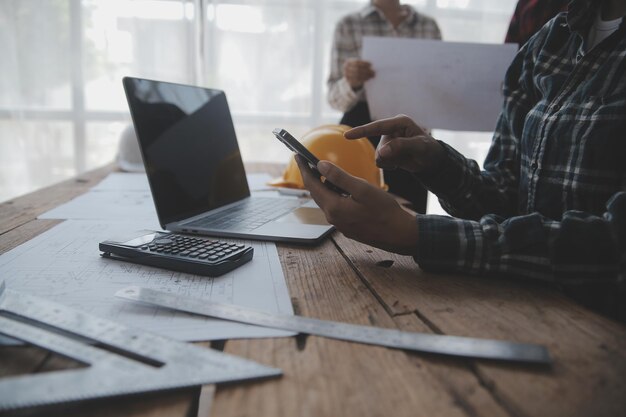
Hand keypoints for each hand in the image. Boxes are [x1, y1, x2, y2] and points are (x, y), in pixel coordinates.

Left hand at [295, 155, 417, 254]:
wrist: (399, 235)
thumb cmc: (384, 211)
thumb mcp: (362, 189)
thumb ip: (339, 177)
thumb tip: (320, 166)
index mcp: (334, 208)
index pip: (312, 185)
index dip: (304, 169)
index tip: (298, 156)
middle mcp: (333, 218)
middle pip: (316, 194)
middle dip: (312, 177)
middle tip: (309, 161)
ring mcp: (340, 224)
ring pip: (326, 201)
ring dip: (324, 186)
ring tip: (327, 173)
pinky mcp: (348, 227)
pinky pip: (335, 208)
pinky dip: (334, 196)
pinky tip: (342, 190)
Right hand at [343, 58, 374, 89]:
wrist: (350, 75)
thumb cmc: (357, 67)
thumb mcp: (358, 64)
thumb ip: (363, 63)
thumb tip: (372, 65)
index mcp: (348, 62)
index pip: (357, 62)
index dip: (364, 63)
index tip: (371, 64)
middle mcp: (346, 69)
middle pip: (358, 69)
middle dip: (366, 70)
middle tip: (374, 71)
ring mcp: (347, 76)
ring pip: (358, 76)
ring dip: (366, 76)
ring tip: (372, 75)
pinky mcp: (349, 81)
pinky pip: (357, 81)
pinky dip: (364, 80)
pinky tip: (369, 79)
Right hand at [344, 114, 444, 173]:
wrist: (431, 161)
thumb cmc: (429, 150)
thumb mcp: (419, 147)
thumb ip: (401, 147)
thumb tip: (382, 152)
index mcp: (400, 122)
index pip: (378, 126)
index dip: (362, 131)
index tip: (347, 136)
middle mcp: (391, 129)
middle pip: (379, 147)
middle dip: (390, 156)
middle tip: (406, 158)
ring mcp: (387, 140)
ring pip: (378, 156)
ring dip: (390, 162)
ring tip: (404, 160)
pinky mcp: (386, 151)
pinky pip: (380, 161)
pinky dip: (389, 165)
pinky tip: (399, 163)